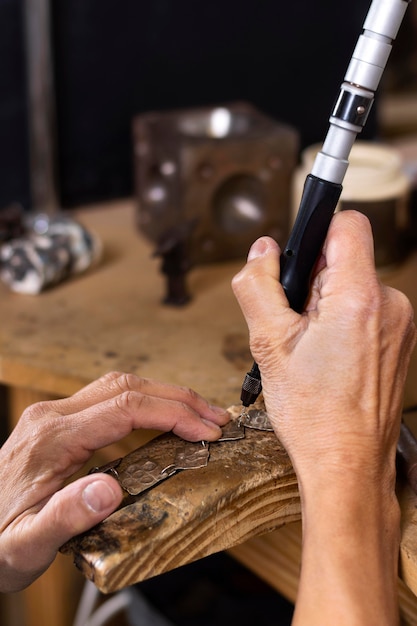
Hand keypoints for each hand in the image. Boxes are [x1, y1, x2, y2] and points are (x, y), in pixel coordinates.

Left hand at [0, 372, 228, 591]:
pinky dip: (146, 402)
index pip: (125, 408)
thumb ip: (64, 518)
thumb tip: (109, 490)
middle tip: (216, 416)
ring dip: (164, 395)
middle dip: (178, 397)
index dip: (172, 414)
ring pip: (120, 386)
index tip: (206, 431)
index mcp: (50, 438)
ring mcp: (55, 415)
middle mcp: (52, 416)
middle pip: (127, 386)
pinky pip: (110, 399)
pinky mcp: (59, 422)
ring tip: (199, 414)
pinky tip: (163, 418)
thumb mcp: (25, 545)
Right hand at [232, 211, 415, 624]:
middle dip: (312, 280)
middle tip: (293, 322)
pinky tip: (327, 356)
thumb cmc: (316, 416)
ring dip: (325, 304)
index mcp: (359, 299)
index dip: (317, 233)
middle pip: (346, 259)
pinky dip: (343, 321)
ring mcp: (399, 324)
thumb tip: (261, 252)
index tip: (297, 257)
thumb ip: (258, 286)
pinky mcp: (399, 340)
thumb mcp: (269, 345)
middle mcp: (390, 306)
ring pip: (354, 286)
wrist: (348, 464)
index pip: (348, 226)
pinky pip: (367, 309)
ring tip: (309, 347)